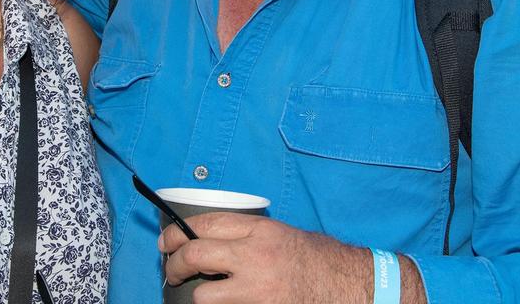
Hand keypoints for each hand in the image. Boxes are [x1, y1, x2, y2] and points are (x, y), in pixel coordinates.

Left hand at [160, 213, 372, 303]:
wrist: (353, 288)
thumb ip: (247, 235)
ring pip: (203, 295)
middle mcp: (255, 257)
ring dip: (198, 296)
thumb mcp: (281, 235)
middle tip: (171, 270)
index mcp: (260, 231)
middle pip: (195, 254)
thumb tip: (209, 240)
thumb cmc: (319, 260)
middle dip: (174, 263)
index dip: (177, 232)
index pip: (205, 224)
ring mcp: (257, 290)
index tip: (166, 241)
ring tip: (200, 294)